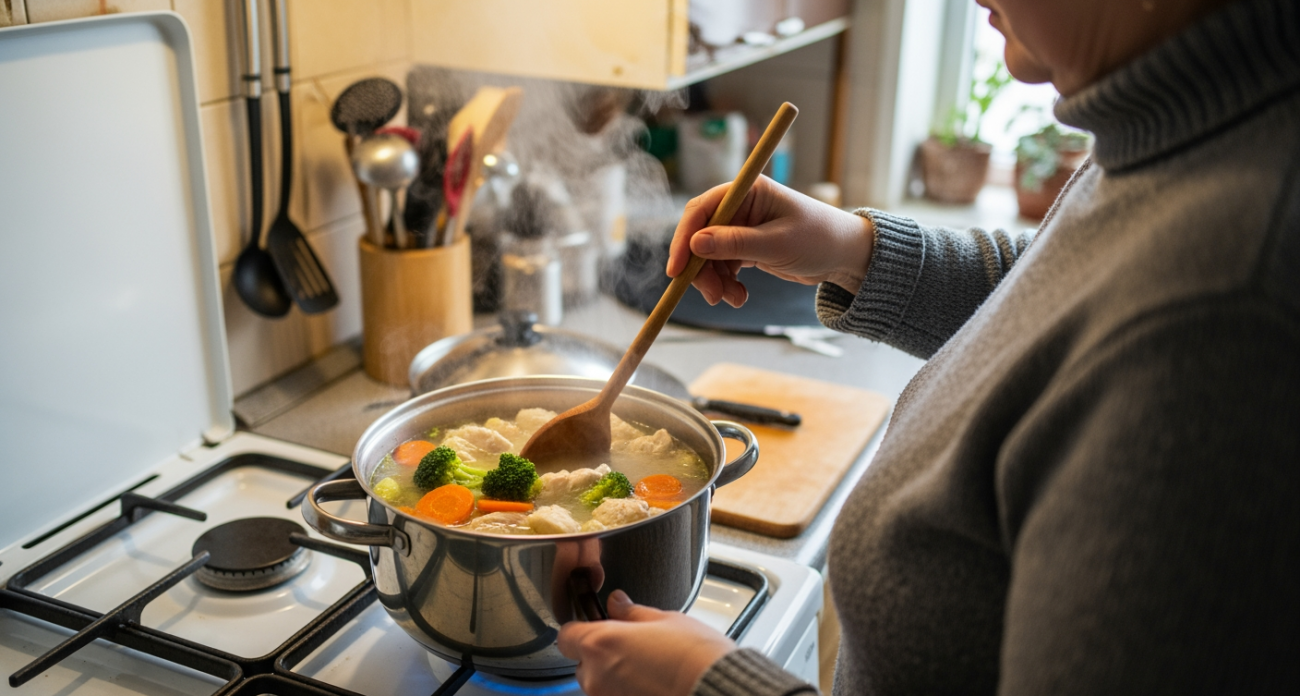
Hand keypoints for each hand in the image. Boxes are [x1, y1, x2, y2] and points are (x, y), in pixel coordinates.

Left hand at [557, 589, 736, 695]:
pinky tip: (653, 684)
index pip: (566, 636)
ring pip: (600, 685)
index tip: (597, 624)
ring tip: (649, 668)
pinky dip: (629, 692)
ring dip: (616, 677)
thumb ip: (632, 613)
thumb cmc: (695, 657)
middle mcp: (597, 677)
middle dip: (602, 655)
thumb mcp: (665, 620)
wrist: (716, 693)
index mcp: (601, 644)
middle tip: (632, 647)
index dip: (580, 628)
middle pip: (583, 663)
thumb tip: (617, 603)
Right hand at [667, 176, 874, 306]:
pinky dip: (726, 283)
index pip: (702, 209)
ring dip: (715, 281)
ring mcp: (742, 227)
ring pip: (709, 256)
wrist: (845, 256)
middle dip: (701, 268)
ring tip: (733, 300)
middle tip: (711, 295)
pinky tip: (739, 297)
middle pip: (700, 235)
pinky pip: (723, 266)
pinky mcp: (746, 247)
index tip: (676, 269)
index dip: (684, 238)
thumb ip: (735, 244)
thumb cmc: (819, 239)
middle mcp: (741, 206)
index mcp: (748, 191)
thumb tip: (695, 245)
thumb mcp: (777, 244)